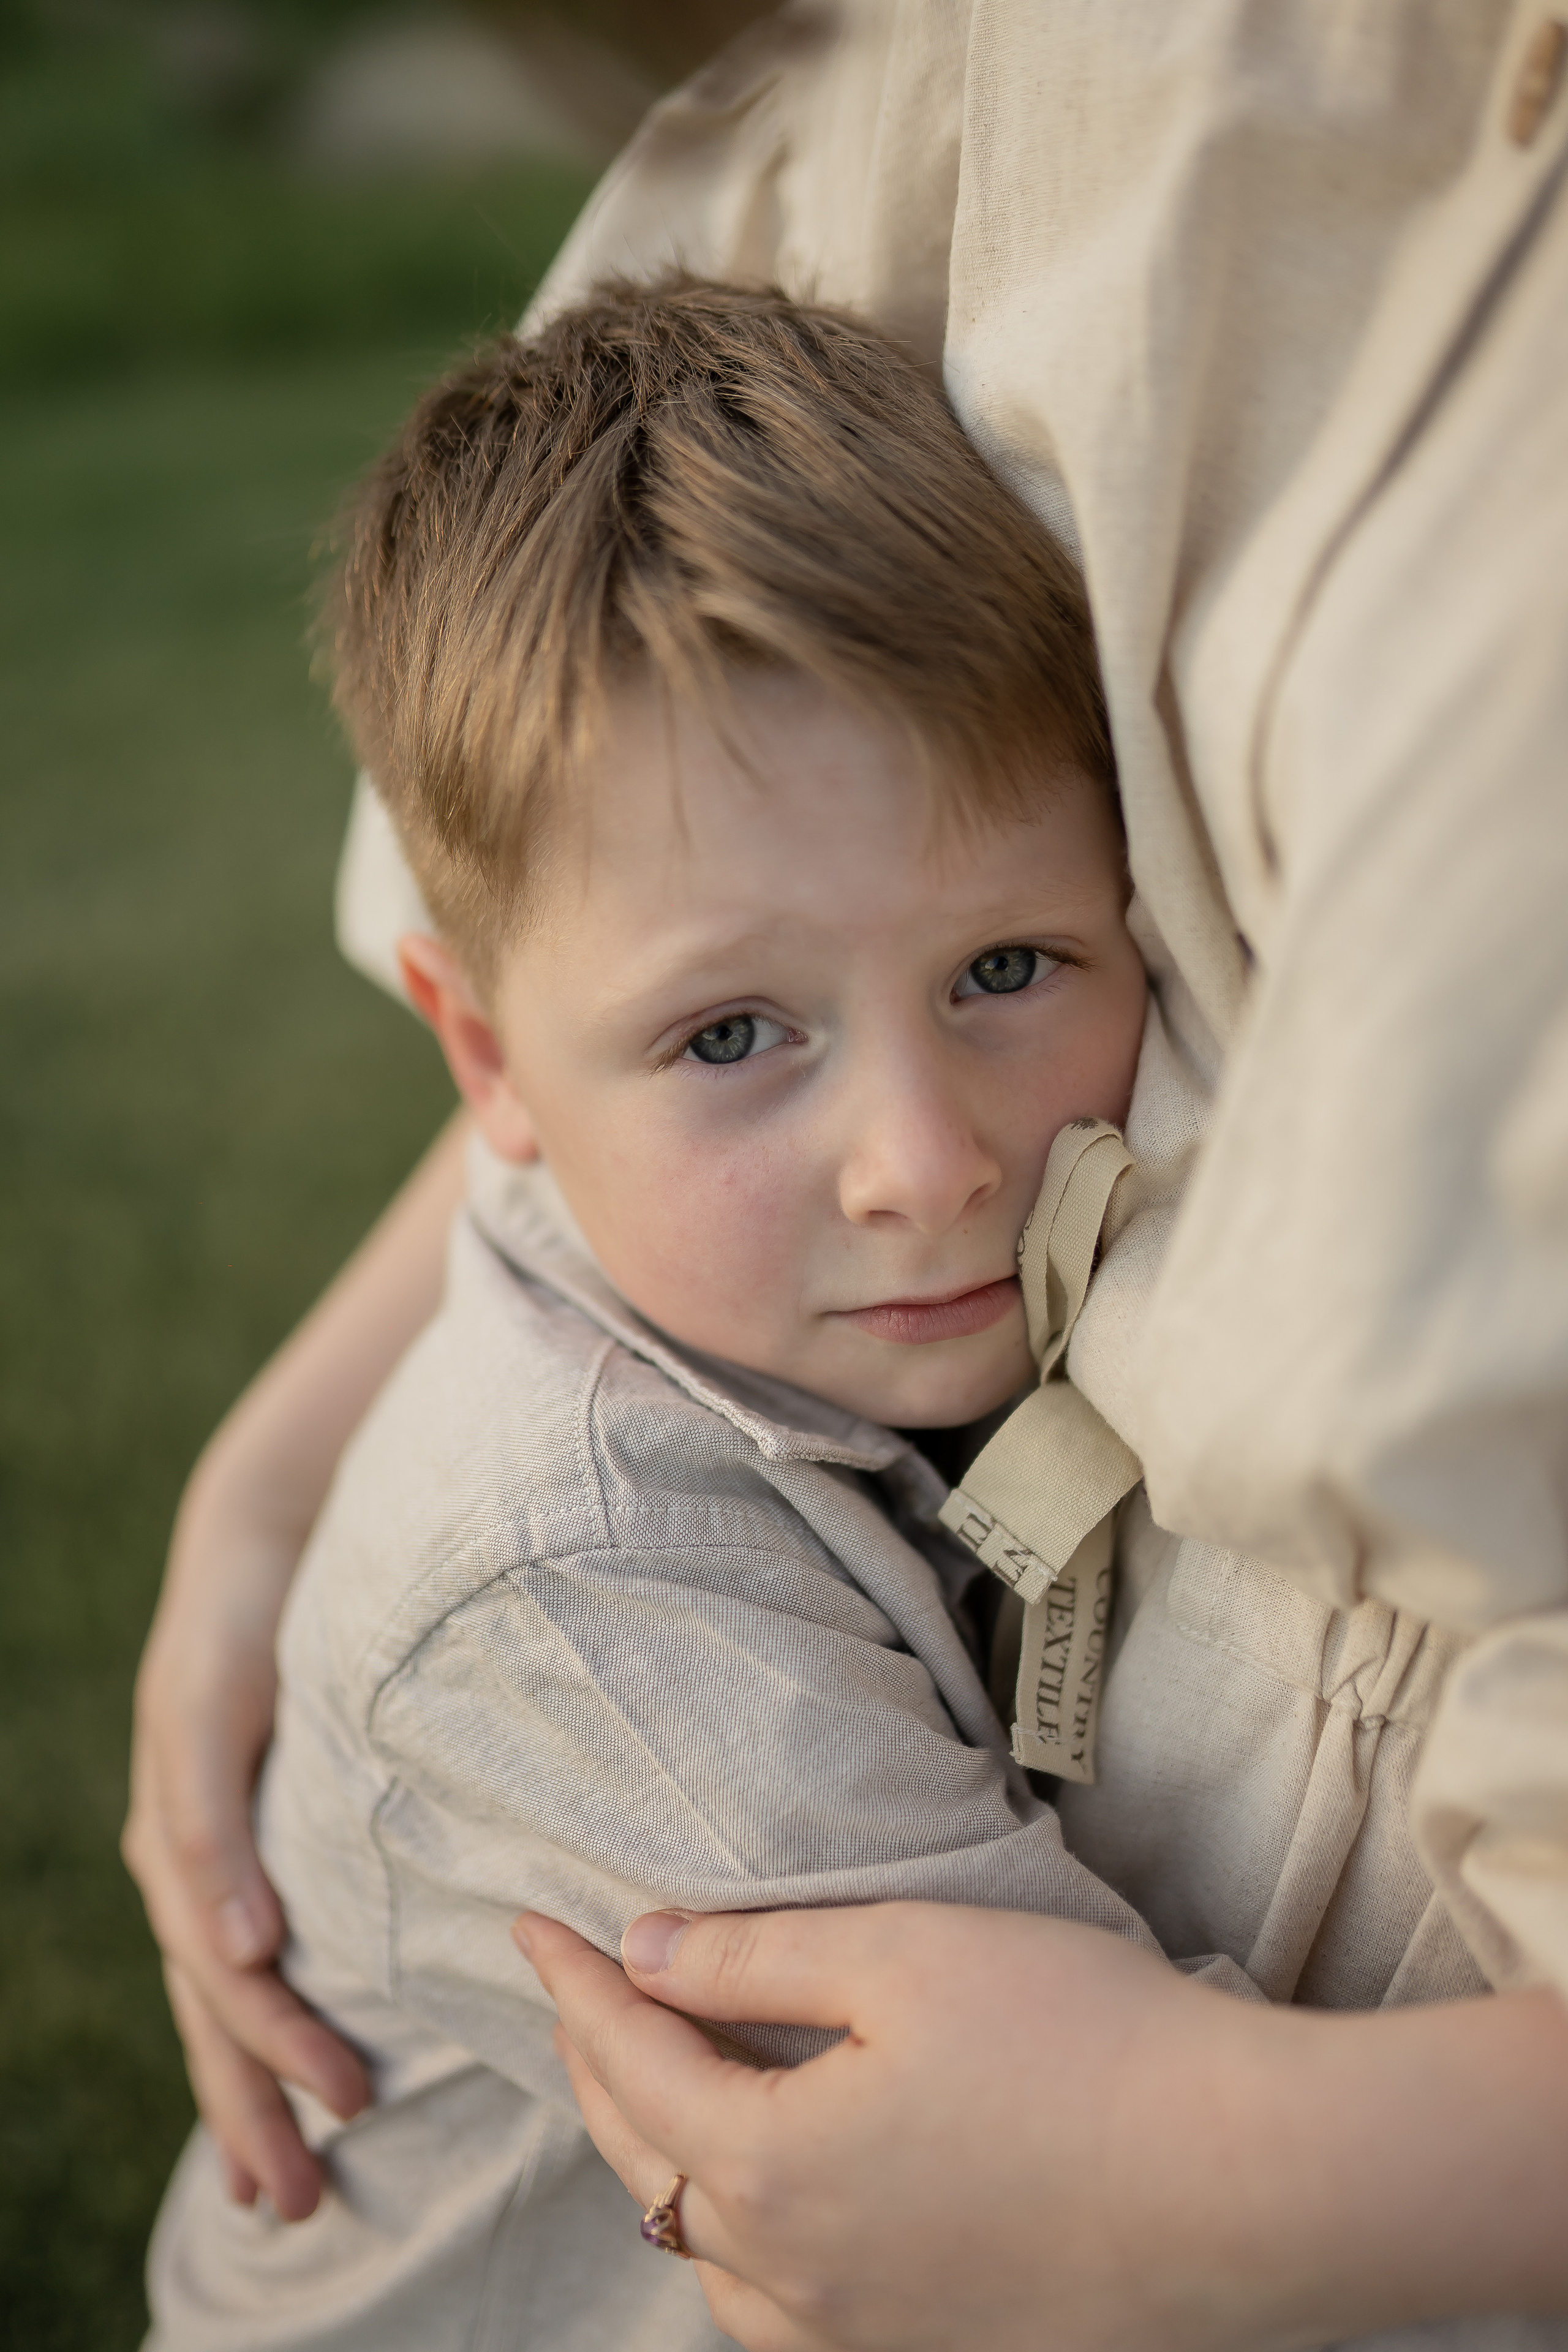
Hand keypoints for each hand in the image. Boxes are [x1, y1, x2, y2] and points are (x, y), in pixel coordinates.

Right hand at [124, 1111, 473, 2214]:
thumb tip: (521, 1108)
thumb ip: (487, 1214)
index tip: (263, 1939)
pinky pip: (253, 1891)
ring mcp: (243, 1707)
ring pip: (209, 1907)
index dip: (219, 1831)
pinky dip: (270, 1996)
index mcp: (247, 1556)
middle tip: (304, 2137)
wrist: (412, 1328)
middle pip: (188, 1854)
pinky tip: (316, 2084)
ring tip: (296, 2179)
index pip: (198, 1716)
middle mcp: (224, 1646)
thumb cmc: (452, 1326)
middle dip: (234, 2004)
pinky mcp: (291, 1742)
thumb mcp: (453, 1286)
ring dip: (243, 2046)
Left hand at [518, 1902, 1567, 2351]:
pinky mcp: (927, 2349)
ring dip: (656, 2156)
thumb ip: (752, 1955)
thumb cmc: (1082, 2044)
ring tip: (644, 2077)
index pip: (629, 2061)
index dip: (572, 1983)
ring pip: (702, 2249)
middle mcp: (793, 2278)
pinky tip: (748, 2193)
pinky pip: (776, 2304)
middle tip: (571, 1988)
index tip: (531, 1923)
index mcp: (773, 2169)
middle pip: (646, 2163)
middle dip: (595, 2065)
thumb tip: (642, 1950)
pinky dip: (730, 2232)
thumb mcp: (902, 1954)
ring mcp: (860, 2335)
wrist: (1246, 2179)